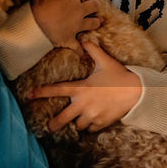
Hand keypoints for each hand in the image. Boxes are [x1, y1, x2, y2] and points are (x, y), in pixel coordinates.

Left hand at [27, 40, 142, 132]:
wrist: (137, 92)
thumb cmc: (119, 75)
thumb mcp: (105, 61)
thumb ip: (93, 50)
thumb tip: (84, 38)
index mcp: (81, 88)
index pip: (56, 90)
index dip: (41, 92)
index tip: (29, 95)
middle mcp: (83, 104)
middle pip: (63, 118)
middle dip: (54, 124)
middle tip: (48, 127)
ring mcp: (92, 115)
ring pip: (79, 124)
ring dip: (78, 122)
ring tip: (80, 119)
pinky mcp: (101, 123)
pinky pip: (91, 128)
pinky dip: (91, 126)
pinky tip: (93, 121)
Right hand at [31, 0, 101, 48]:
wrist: (32, 27)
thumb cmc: (36, 8)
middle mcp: (78, 11)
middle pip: (95, 5)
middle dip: (94, 5)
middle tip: (92, 6)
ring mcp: (76, 26)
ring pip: (94, 23)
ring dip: (94, 22)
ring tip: (95, 22)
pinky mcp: (70, 39)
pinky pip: (79, 47)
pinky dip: (80, 49)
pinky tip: (81, 51)